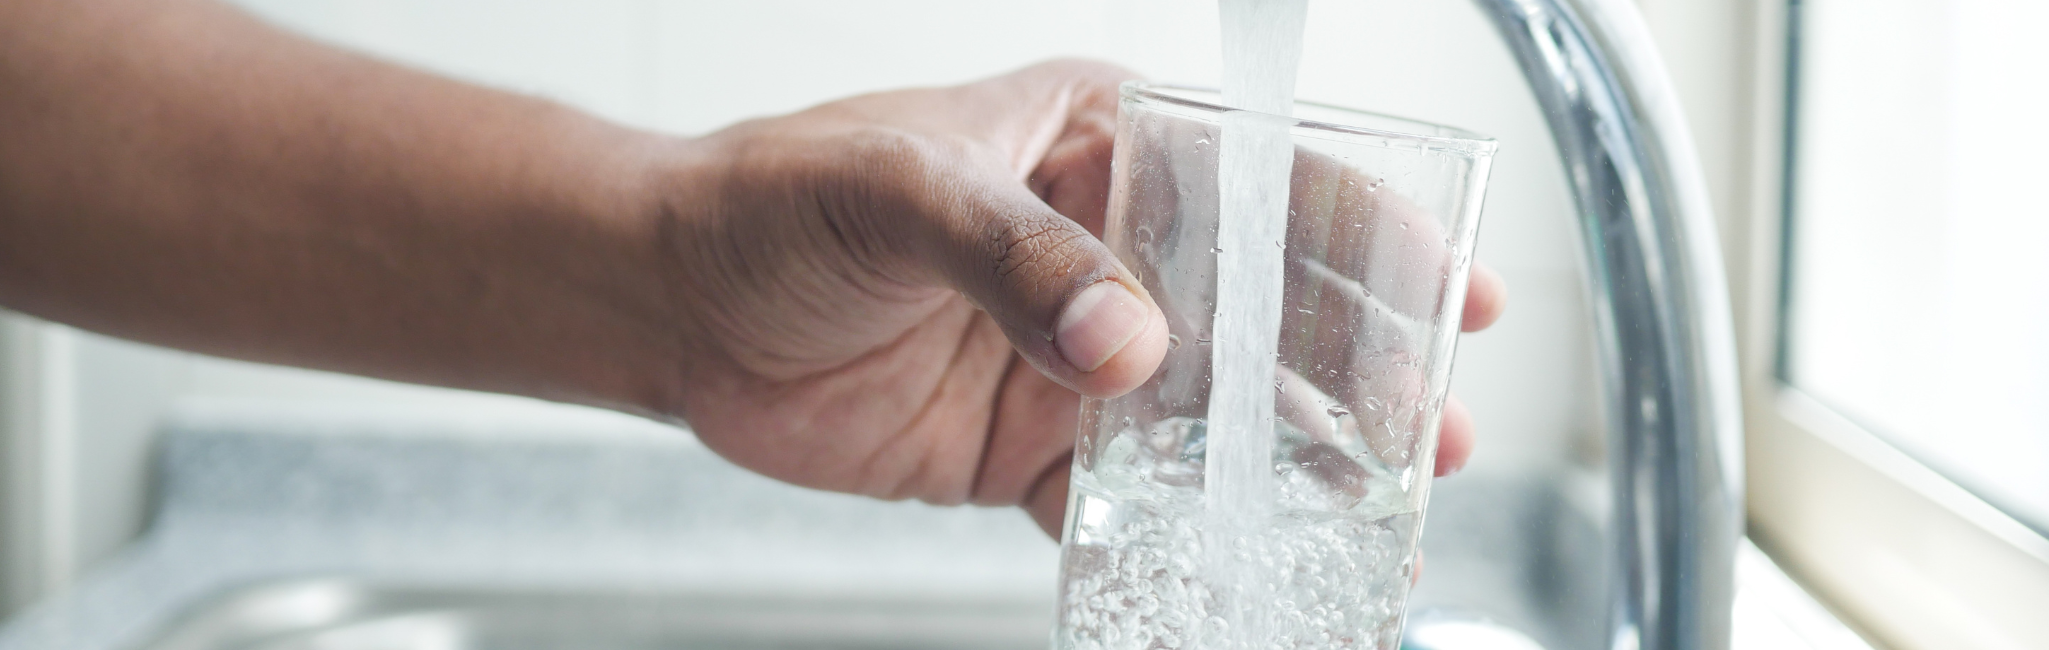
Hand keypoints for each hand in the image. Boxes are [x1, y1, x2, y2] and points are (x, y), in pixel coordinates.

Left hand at [649, 60, 1505, 535]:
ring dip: (1294, 456)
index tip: (1455, 295)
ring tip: (1381, 505)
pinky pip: (1121, 500)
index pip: (1262, 181)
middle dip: (1363, 367)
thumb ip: (1013, 258)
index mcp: (1097, 147)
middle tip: (1438, 433)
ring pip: (1214, 411)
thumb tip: (1127, 348)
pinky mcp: (1026, 449)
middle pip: (1266, 309)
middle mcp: (1108, 251)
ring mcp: (1075, 357)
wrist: (672, 303)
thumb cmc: (776, 200)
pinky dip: (1174, 537)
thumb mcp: (896, 190)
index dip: (1369, 235)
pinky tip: (1236, 564)